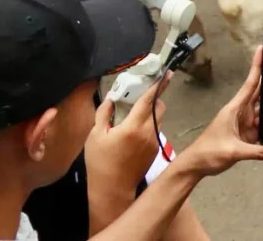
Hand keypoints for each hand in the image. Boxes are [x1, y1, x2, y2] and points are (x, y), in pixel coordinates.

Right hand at [86, 79, 166, 200]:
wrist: (112, 189)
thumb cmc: (100, 162)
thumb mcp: (95, 136)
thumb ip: (104, 114)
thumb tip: (111, 99)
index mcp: (133, 126)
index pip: (149, 100)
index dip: (159, 85)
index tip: (167, 73)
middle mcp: (148, 132)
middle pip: (159, 108)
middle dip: (154, 99)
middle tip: (141, 98)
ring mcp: (154, 142)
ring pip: (159, 119)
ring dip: (152, 113)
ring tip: (135, 116)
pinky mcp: (156, 150)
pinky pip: (156, 131)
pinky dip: (149, 125)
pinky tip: (134, 132)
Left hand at [179, 46, 262, 175]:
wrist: (195, 166)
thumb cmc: (207, 153)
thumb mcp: (233, 152)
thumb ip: (258, 152)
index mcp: (234, 109)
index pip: (249, 83)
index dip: (256, 66)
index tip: (262, 50)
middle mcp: (240, 113)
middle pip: (260, 93)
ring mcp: (244, 123)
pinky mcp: (246, 134)